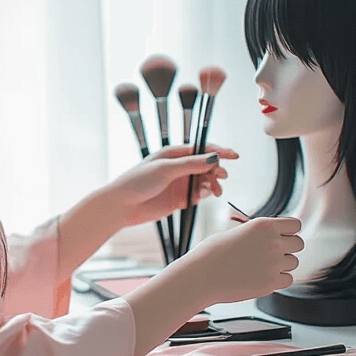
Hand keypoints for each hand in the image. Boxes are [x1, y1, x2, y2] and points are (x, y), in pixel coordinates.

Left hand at [108, 144, 238, 228]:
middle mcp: (178, 167)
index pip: (202, 149)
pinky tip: (202, 196)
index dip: (219, 152)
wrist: (122, 206)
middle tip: (221, 177)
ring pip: (204, 181)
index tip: (234, 156)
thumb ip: (190, 164)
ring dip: (212, 184)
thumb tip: (213, 158)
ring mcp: (179, 183)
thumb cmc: (136, 181)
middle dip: (217, 170)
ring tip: (215, 191)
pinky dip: (203, 195)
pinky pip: (198, 195)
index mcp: (174, 154)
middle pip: (206, 166)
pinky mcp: (179, 199)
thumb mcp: (165, 169)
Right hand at [190, 215, 302, 302]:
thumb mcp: (236, 231)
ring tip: (261, 266)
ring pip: (294, 263)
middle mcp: (273, 243)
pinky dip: (278, 280)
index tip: (283, 236)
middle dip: (288, 248)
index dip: (289, 231)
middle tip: (272, 253)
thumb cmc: (213, 253)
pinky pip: (288, 279)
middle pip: (299, 244)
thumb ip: (259, 233)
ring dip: (282, 264)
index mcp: (264, 226)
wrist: (201, 275)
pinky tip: (262, 277)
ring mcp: (273, 264)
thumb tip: (271, 235)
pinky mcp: (270, 283)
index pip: (295, 225)